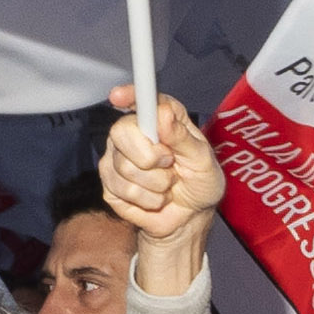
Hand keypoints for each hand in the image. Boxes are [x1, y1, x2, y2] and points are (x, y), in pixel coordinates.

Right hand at [101, 90, 224, 293]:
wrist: (190, 218)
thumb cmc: (200, 183)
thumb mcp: (203, 161)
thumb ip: (183, 137)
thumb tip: (163, 114)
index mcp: (160, 119)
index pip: (141, 99)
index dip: (128, 94)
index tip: (119, 96)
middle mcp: (134, 133)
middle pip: (121, 131)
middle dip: (149, 156)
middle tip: (169, 165)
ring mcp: (118, 158)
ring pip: (125, 166)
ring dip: (156, 184)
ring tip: (167, 185)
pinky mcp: (110, 184)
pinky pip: (122, 190)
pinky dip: (147, 200)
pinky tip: (155, 199)